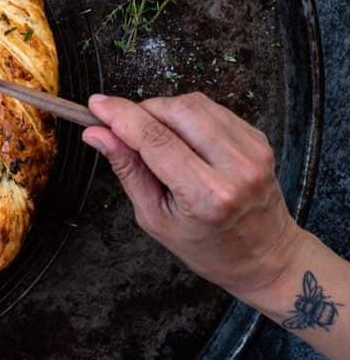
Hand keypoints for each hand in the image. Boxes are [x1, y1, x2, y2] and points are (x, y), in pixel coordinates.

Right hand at [82, 92, 302, 297]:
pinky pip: (212, 109)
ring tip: (155, 137)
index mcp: (206, 196)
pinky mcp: (258, 138)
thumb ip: (127, 170)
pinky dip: (187, 116)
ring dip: (163, 110)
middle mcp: (235, 168)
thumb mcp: (154, 217)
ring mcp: (252, 150)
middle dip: (142, 111)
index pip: (154, 139)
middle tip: (125, 128)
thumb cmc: (208, 246)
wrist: (264, 255)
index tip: (96, 105)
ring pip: (194, 104)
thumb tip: (97, 134)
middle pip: (176, 111)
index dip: (120, 116)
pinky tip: (182, 139)